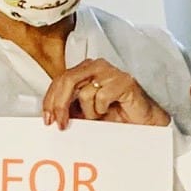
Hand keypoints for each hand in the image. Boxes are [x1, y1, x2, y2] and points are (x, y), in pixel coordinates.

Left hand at [41, 60, 170, 128]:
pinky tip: (111, 109)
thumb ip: (69, 107)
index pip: (59, 79)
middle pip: (67, 81)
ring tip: (100, 115)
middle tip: (61, 124)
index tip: (48, 119)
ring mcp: (110, 71)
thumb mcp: (85, 111)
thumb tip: (49, 115)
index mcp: (84, 70)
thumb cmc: (115, 114)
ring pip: (85, 93)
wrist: (142, 121)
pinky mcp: (123, 80)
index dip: (50, 100)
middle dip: (60, 106)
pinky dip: (103, 109)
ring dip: (90, 112)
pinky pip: (101, 97)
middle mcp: (95, 66)